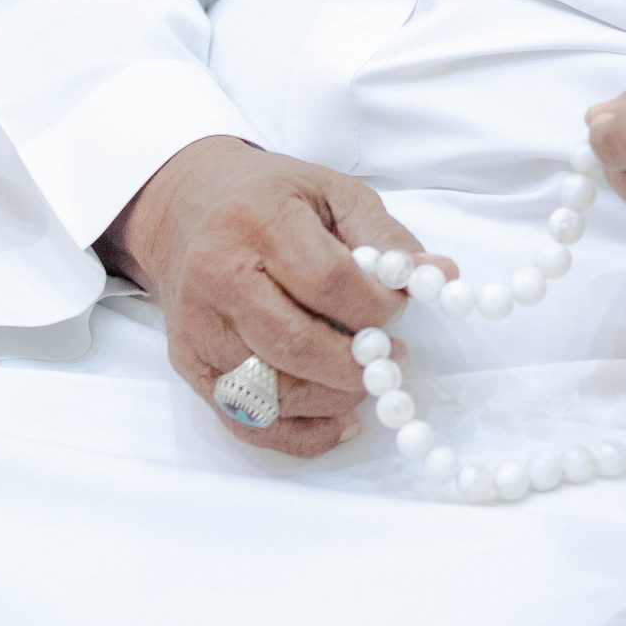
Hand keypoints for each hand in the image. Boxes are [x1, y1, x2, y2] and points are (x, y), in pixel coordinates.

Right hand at [99, 136, 455, 459]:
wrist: (184, 209)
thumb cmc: (269, 198)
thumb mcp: (330, 191)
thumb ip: (384, 235)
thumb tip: (441, 274)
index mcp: (258, 223)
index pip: (327, 281)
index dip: (375, 307)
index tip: (398, 310)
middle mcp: (218, 277)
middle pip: (295, 344)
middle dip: (356, 366)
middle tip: (392, 363)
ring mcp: (198, 327)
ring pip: (270, 391)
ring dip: (333, 400)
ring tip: (364, 382)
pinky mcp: (189, 365)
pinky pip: (245, 421)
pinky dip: (299, 435)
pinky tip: (338, 420)